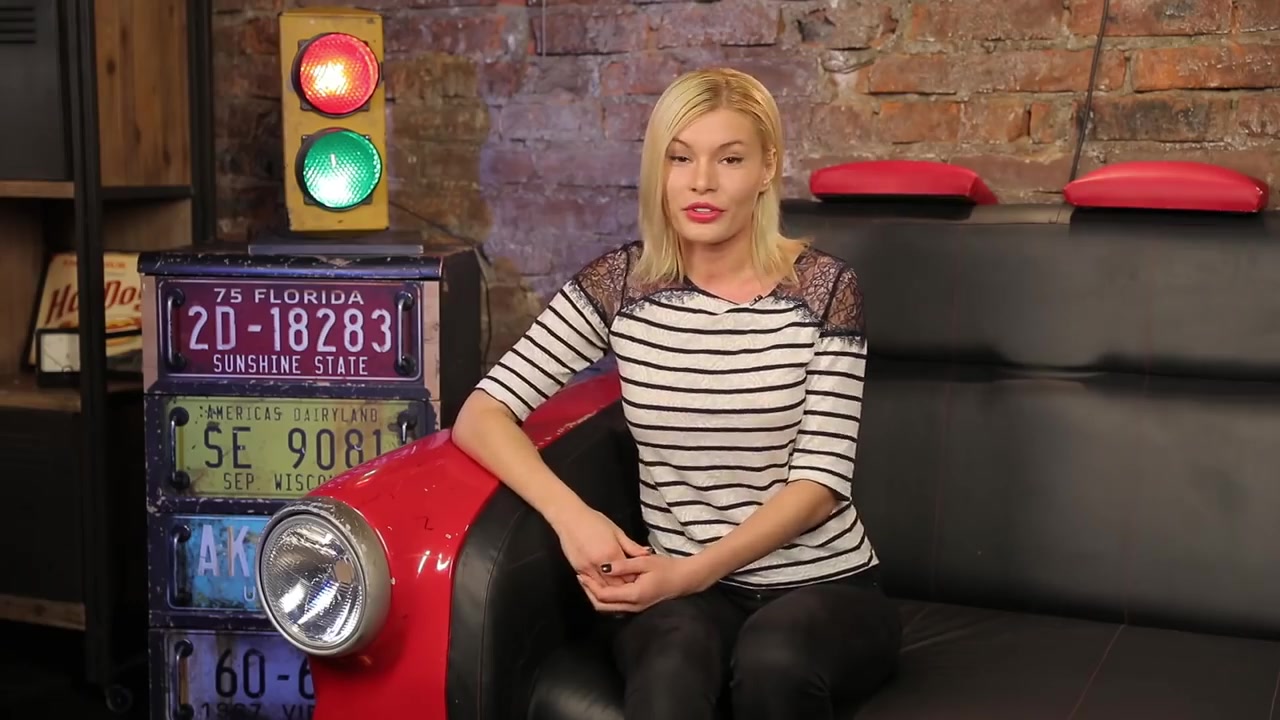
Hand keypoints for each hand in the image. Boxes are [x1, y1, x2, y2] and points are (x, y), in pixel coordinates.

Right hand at [553, 508, 648, 586]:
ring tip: (620, 588)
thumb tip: (647, 554)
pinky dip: (600, 588)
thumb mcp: (617, 531)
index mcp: (612, 553)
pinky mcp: (578, 571)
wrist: (569, 518)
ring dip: (612, 590)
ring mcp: (587, 569)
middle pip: (617, 586)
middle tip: (633, 586)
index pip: (629, 575)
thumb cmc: (594, 521)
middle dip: (625, 587)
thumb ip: (632, 546)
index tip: (641, 578)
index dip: (636, 579)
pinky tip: (605, 586)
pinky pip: (591, 586)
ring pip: (604, 589)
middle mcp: (599, 564)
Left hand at [577, 553, 705, 612]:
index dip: (590, 585)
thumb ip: (623, 565)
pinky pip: (615, 606)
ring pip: (608, 608)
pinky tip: (602, 584)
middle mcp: (632, 606)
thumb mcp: (644, 562)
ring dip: (596, 596)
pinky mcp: (636, 607)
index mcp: (633, 595)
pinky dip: (605, 597)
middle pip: (602, 606)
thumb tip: (603, 567)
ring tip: (588, 580)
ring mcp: (634, 609)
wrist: (684, 580)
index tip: (582, 573)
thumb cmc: (666, 568)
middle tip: (581, 577)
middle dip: (589, 592)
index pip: (604, 595)